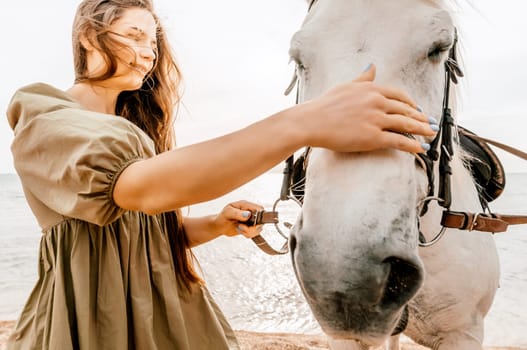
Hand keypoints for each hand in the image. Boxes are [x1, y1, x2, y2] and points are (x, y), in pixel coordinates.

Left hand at [213, 200, 263, 238]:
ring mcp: (251, 220)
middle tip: (241, 227)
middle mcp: (250, 212)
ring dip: (249, 232)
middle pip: (261, 220)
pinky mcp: (250, 228)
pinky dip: (248, 235)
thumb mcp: (227, 213)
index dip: (258, 215)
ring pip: (258, 228)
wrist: (219, 226)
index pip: (259, 208)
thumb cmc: (222, 217)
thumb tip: (248, 215)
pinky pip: (254, 233)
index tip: (249, 221)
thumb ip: (237, 213)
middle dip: (252, 227)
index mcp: (245, 205)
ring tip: (239, 228)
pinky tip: (240, 231)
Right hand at [298, 64, 436, 153]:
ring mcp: (376, 119)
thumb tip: (372, 67)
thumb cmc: (323, 105)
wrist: (310, 121)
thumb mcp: (344, 86)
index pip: (399, 95)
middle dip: (422, 118)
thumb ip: (362, 79)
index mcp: (371, 89)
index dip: (412, 104)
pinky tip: (421, 149)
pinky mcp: (373, 137)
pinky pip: (399, 141)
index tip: (418, 110)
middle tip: (432, 124)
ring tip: (431, 135)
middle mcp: (377, 101)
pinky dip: (413, 145)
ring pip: (407, 125)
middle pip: (406, 110)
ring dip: (423, 131)